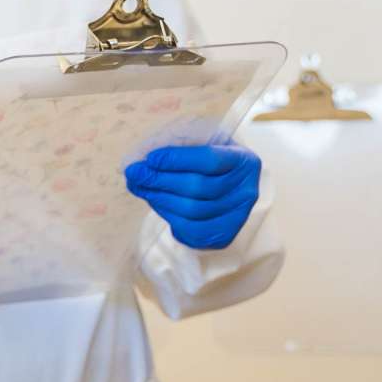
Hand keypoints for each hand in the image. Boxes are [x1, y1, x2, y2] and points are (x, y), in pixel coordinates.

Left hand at [124, 145, 261, 250]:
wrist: (226, 187)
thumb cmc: (208, 161)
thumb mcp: (202, 145)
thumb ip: (178, 148)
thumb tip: (142, 163)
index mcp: (244, 160)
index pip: (210, 160)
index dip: (177, 159)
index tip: (151, 158)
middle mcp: (247, 190)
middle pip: (198, 187)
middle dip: (161, 179)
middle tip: (135, 173)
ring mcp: (238, 216)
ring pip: (192, 210)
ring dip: (160, 198)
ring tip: (141, 187)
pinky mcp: (224, 235)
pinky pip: (192, 231)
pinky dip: (169, 216)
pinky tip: (156, 203)